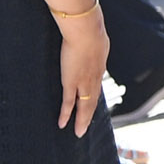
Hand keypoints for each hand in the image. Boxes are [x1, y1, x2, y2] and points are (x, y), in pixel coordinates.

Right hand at [57, 9, 106, 133]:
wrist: (86, 31)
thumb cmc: (90, 31)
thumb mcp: (98, 41)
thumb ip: (95, 47)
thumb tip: (96, 43)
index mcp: (99, 69)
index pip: (96, 89)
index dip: (93, 100)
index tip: (91, 110)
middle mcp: (94, 79)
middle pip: (92, 102)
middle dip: (88, 117)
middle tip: (84, 129)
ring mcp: (83, 82)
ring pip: (84, 106)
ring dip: (81, 120)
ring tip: (79, 133)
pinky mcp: (71, 82)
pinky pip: (69, 103)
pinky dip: (66, 114)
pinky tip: (63, 124)